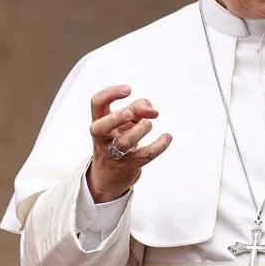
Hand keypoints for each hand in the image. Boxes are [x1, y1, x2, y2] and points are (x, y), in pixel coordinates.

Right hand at [86, 85, 171, 202]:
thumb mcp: (124, 122)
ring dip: (139, 130)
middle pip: (99, 128)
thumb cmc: (117, 139)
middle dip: (117, 118)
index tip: (128, 90)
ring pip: (123, 143)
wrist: (109, 176)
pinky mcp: (129, 166)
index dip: (110, 94)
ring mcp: (113, 154)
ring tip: (149, 123)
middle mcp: (102, 138)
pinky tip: (167, 136)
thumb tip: (152, 111)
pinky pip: (144, 155)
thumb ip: (138, 108)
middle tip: (131, 113)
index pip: (96, 103)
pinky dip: (159, 145)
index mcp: (99, 122)